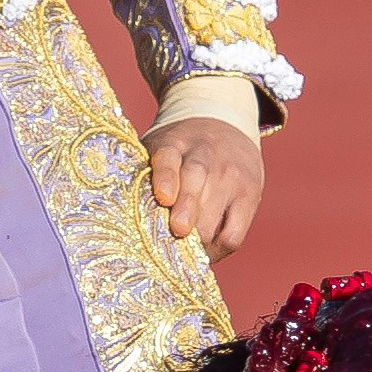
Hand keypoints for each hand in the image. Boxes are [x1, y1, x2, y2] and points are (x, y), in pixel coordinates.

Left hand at [143, 116, 262, 264]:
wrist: (223, 121)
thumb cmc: (179, 149)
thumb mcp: (158, 147)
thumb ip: (144, 176)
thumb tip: (122, 221)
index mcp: (173, 144)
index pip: (168, 158)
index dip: (165, 179)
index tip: (163, 198)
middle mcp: (204, 157)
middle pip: (193, 191)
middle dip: (182, 220)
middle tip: (172, 236)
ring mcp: (230, 176)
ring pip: (211, 219)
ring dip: (194, 241)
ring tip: (182, 249)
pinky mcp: (249, 194)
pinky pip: (233, 235)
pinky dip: (217, 249)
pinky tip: (205, 250)